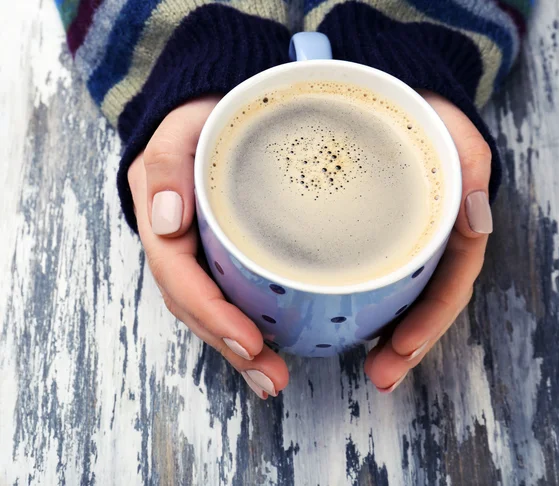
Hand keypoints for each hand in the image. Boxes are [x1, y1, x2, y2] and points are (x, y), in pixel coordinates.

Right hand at [127, 96, 288, 398]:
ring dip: (239, 348)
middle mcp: (177, 244)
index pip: (180, 277)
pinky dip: (245, 325)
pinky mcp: (220, 253)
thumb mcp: (179, 129)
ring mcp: (198, 252)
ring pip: (210, 309)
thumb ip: (166, 166)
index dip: (212, 313)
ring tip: (272, 378)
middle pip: (195, 306)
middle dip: (231, 345)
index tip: (250, 340)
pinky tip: (269, 348)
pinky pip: (228, 294)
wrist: (215, 110)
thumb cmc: (200, 117)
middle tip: (271, 377)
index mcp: (161, 220)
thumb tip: (167, 223)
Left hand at [364, 91, 492, 392]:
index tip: (400, 352)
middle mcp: (428, 239)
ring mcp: (402, 240)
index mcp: (451, 225)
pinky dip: (365, 305)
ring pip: (400, 298)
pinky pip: (374, 276)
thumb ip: (472, 166)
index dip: (428, 324)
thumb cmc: (426, 112)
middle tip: (380, 376)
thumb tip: (478, 220)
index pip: (447, 287)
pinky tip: (348, 324)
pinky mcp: (372, 235)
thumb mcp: (455, 131)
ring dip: (387, 336)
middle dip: (407, 345)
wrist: (390, 91)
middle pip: (424, 304)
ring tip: (368, 368)